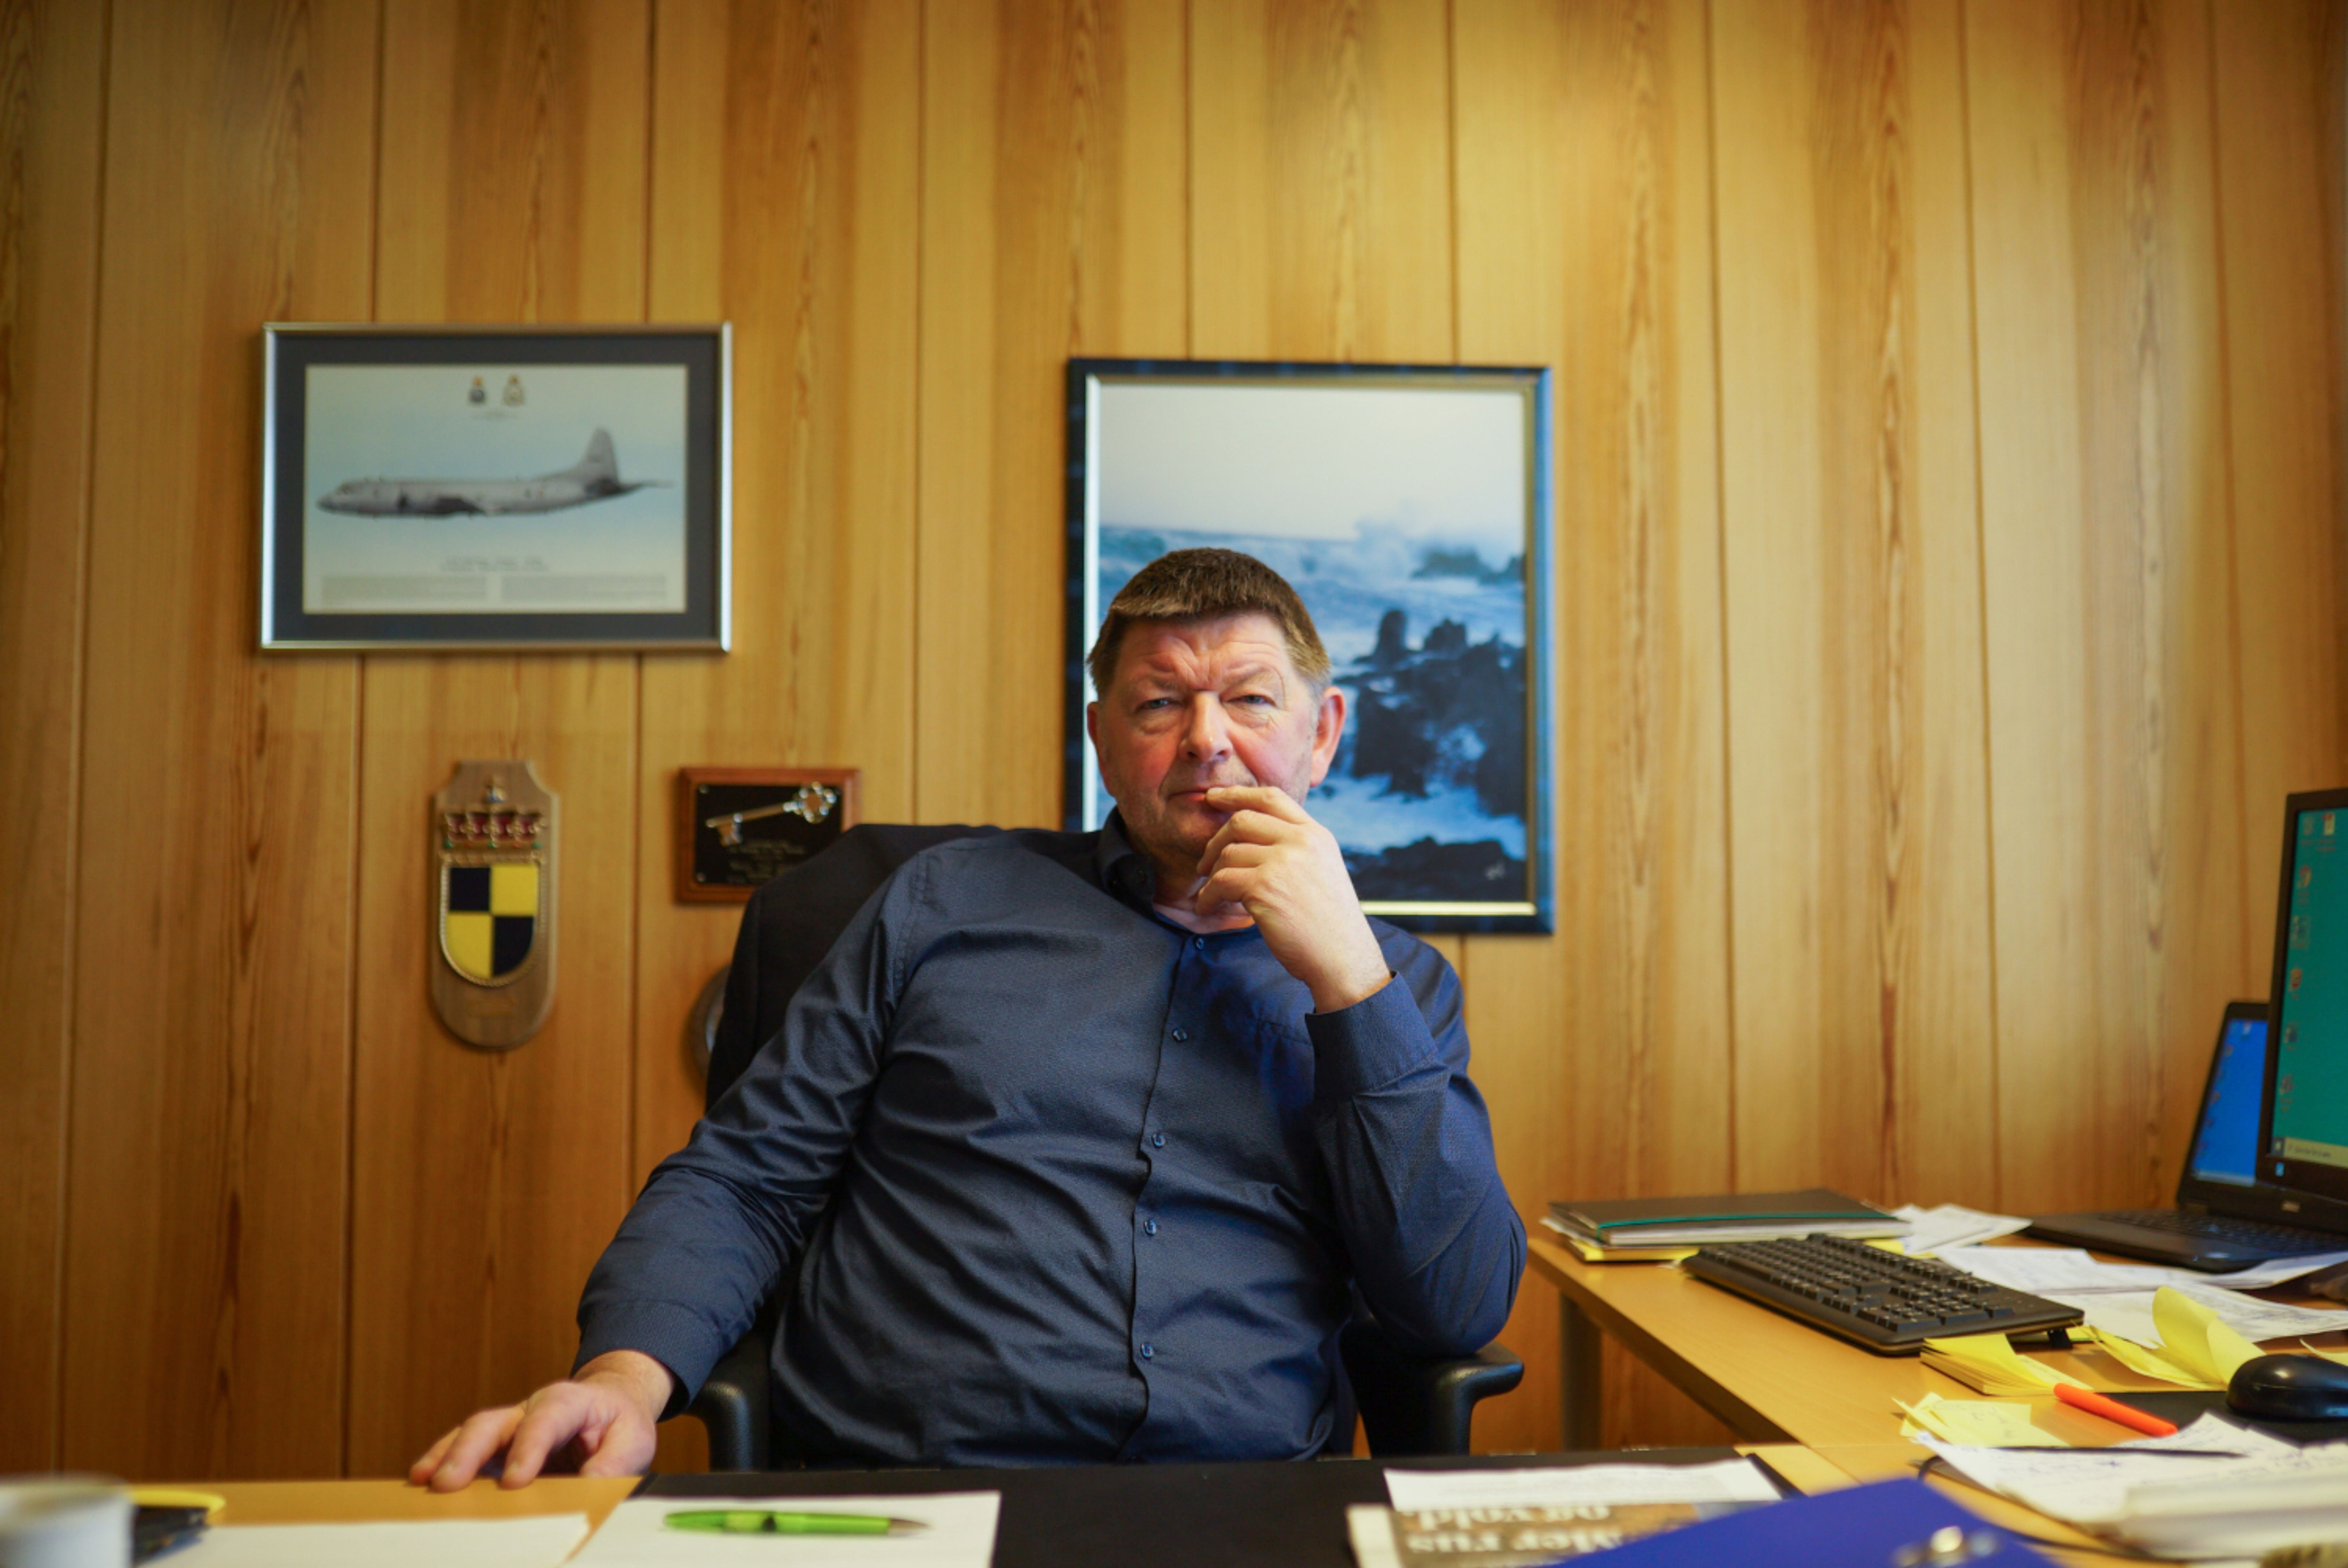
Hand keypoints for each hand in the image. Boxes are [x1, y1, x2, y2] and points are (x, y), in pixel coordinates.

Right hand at [408, 1349, 671, 1490]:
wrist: (612, 1405)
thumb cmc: (620, 1424)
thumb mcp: (633, 1441)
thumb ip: (614, 1462)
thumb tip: (590, 1487)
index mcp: (569, 1401)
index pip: (546, 1419)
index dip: (529, 1448)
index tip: (516, 1481)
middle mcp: (531, 1408)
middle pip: (494, 1422)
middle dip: (469, 1451)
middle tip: (448, 1483)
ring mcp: (510, 1425)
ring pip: (472, 1434)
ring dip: (446, 1456)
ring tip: (423, 1481)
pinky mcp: (498, 1445)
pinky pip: (467, 1450)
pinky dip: (443, 1463)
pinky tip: (423, 1482)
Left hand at [1195, 786, 1390, 1012]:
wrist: (1342, 959)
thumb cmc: (1328, 924)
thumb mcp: (1321, 871)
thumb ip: (1294, 849)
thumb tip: (1251, 840)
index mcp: (1316, 835)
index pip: (1271, 797)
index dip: (1238, 794)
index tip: (1214, 797)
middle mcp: (1301, 841)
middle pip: (1242, 820)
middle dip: (1215, 839)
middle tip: (1204, 863)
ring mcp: (1283, 862)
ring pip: (1228, 853)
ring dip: (1212, 876)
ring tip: (1209, 894)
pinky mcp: (1264, 887)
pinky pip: (1221, 881)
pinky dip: (1207, 896)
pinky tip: (1207, 907)